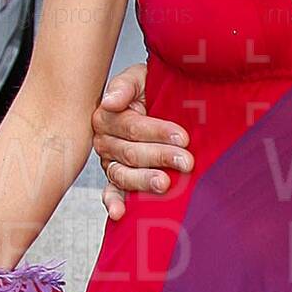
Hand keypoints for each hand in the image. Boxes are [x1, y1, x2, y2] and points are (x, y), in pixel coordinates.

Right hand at [92, 63, 192, 220]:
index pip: (132, 126)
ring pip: (123, 174)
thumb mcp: (140, 78)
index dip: (157, 132)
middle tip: (186, 161)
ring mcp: (110, 162)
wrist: (162, 99)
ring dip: (144, 180)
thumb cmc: (151, 88)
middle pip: (131, 152)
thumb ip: (125, 86)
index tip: (183, 137)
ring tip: (165, 183)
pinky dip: (113, 203)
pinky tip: (120, 213)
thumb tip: (109, 102)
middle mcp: (105, 141)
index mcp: (108, 116)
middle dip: (160, 156)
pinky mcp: (117, 180)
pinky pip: (111, 193)